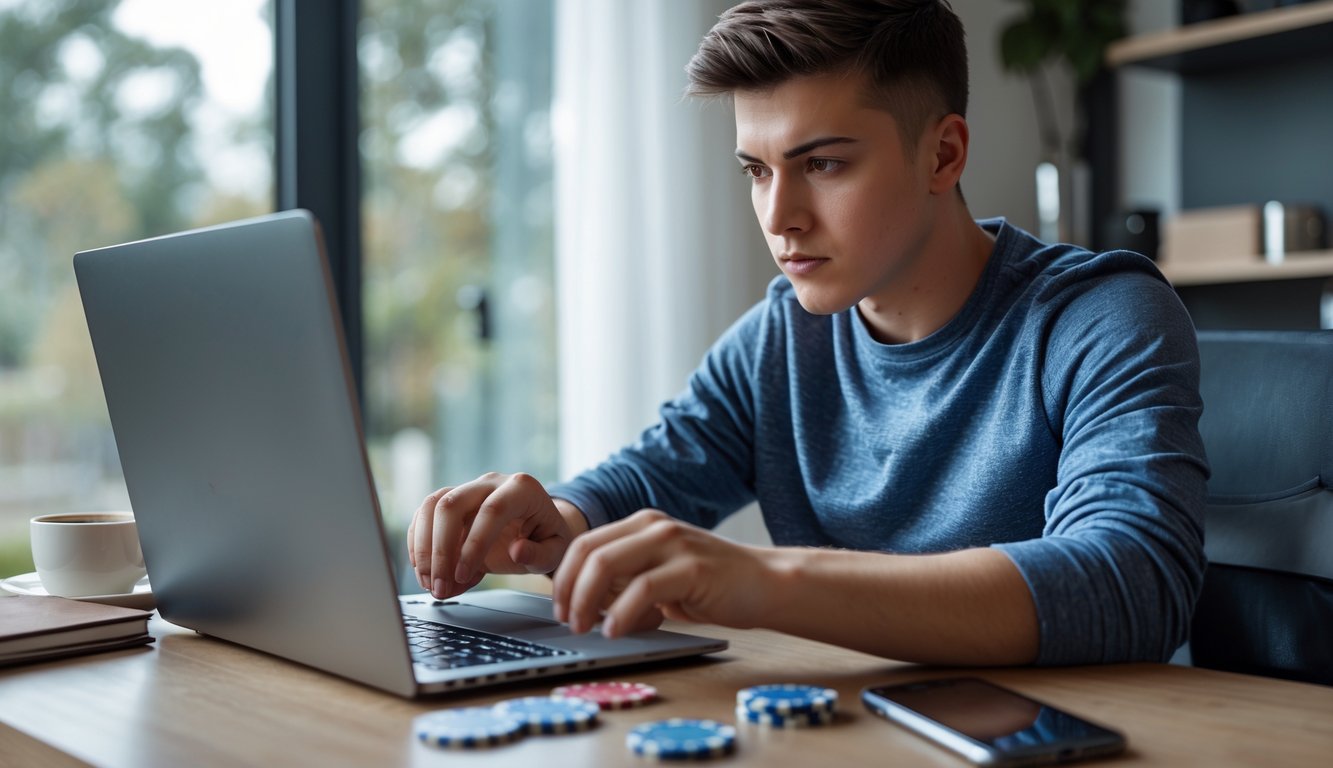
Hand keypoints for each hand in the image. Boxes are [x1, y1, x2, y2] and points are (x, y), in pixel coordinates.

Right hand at [407, 472, 583, 598]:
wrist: (537, 525)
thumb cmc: (546, 537)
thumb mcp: (555, 550)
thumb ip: (539, 554)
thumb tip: (517, 551)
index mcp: (522, 489)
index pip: (492, 510)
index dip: (473, 545)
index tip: (463, 576)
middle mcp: (491, 483)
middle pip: (451, 504)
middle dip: (439, 550)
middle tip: (439, 588)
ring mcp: (468, 489)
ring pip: (431, 506)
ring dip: (423, 548)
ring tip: (429, 584)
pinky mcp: (450, 501)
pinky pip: (424, 516)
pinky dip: (419, 545)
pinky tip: (425, 573)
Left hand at [552, 509, 772, 637]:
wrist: (765, 583)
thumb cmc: (711, 584)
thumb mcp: (661, 573)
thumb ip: (627, 578)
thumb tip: (584, 601)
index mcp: (642, 524)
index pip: (584, 543)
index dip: (564, 577)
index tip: (560, 607)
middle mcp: (654, 526)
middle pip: (589, 552)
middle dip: (569, 591)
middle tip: (568, 621)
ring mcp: (673, 543)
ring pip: (607, 565)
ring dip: (587, 602)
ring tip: (586, 628)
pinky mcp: (692, 568)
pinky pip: (642, 589)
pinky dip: (621, 613)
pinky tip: (616, 631)